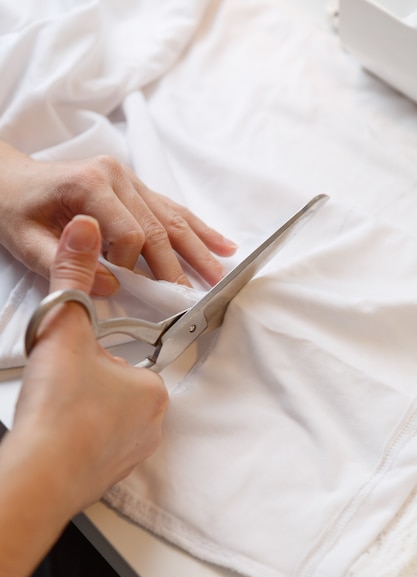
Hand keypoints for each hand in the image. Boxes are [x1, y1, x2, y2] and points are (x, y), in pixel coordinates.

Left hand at [0, 141, 236, 294]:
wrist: (11, 179)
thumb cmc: (15, 208)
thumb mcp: (25, 241)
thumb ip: (65, 264)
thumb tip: (113, 285)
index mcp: (90, 184)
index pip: (129, 233)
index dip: (130, 265)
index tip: (121, 283)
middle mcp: (116, 176)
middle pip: (158, 228)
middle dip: (177, 266)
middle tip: (192, 297)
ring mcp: (128, 179)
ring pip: (172, 218)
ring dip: (197, 248)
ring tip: (219, 272)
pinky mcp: (135, 187)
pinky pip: (171, 209)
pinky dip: (197, 229)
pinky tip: (219, 243)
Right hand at [0, 215, 167, 576]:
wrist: (38, 473)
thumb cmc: (58, 407)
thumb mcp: (66, 329)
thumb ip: (75, 276)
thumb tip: (86, 229)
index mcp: (153, 388)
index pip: (131, 357)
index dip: (97, 355)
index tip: (78, 364)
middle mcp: (152, 423)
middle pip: (118, 386)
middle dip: (89, 381)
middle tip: (62, 385)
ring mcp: (133, 453)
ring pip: (107, 416)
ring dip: (83, 408)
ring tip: (58, 409)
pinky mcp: (112, 476)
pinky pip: (98, 445)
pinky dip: (79, 436)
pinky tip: (57, 432)